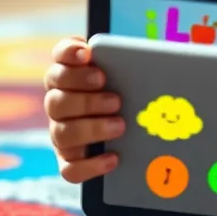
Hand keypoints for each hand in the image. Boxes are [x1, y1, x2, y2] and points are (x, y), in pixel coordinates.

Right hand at [43, 36, 122, 183]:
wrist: (134, 125)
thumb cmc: (131, 88)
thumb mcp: (134, 69)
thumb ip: (133, 56)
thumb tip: (160, 46)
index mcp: (71, 74)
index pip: (60, 57)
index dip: (68, 54)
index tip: (87, 54)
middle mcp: (59, 102)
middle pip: (56, 101)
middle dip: (86, 100)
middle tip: (116, 100)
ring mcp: (62, 132)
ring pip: (62, 133)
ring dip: (91, 129)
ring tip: (120, 125)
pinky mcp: (69, 160)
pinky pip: (69, 169)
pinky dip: (90, 165)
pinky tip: (113, 157)